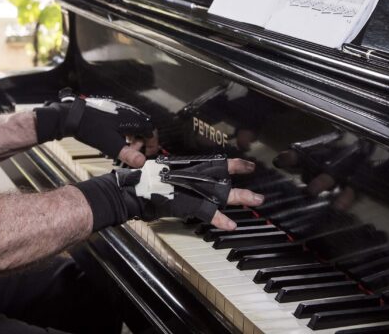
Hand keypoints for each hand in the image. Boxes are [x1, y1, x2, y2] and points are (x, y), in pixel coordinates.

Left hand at [34, 89, 153, 167]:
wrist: (74, 116)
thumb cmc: (91, 128)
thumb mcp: (111, 145)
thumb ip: (128, 154)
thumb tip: (142, 162)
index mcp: (132, 119)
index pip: (151, 131)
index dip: (152, 144)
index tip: (149, 153)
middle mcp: (129, 112)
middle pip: (144, 127)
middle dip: (142, 142)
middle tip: (134, 152)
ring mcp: (121, 110)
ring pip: (134, 125)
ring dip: (134, 137)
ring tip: (125, 147)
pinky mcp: (113, 110)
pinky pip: (126, 122)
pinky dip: (126, 132)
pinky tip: (117, 139)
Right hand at [75, 156, 263, 232]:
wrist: (130, 190)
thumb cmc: (141, 181)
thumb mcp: (162, 173)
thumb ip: (176, 175)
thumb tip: (182, 177)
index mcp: (187, 166)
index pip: (214, 163)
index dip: (232, 164)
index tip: (247, 164)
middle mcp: (191, 175)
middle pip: (222, 177)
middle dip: (241, 180)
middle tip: (258, 185)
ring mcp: (190, 189)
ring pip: (221, 193)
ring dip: (241, 197)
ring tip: (256, 200)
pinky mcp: (186, 204)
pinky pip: (207, 213)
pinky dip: (219, 219)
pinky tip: (230, 224)